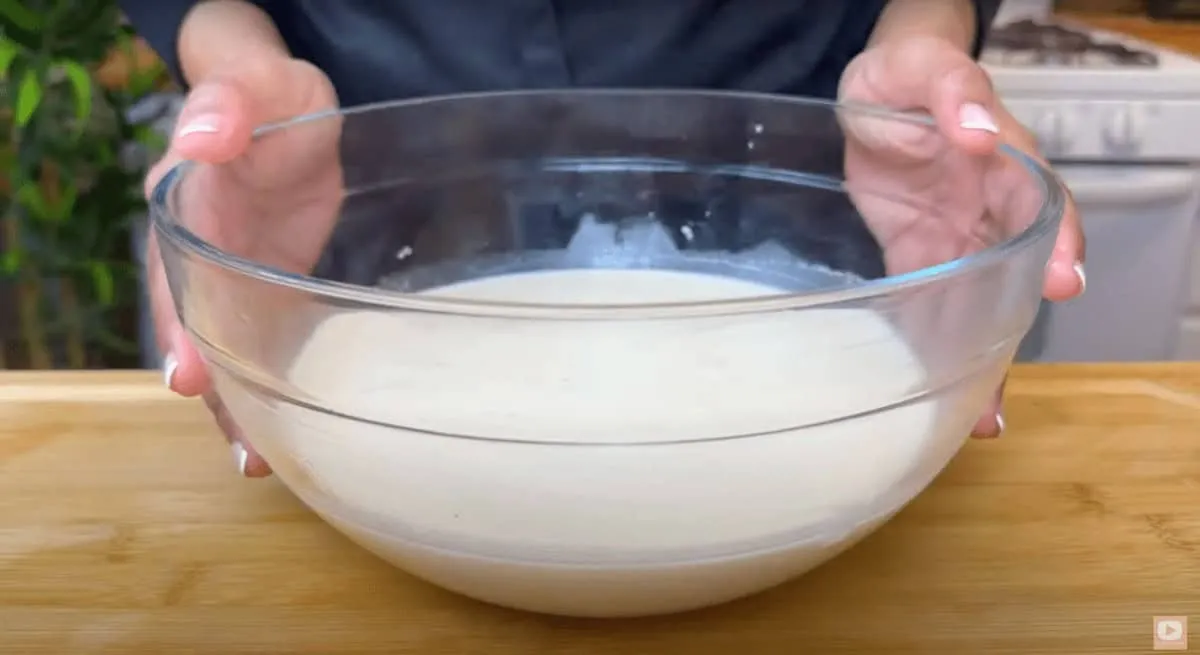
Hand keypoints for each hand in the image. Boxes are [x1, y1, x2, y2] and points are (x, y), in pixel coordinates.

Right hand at [146, 54, 338, 475]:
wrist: (289, 111)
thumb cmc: (271, 95)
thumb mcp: (258, 83)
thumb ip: (229, 98)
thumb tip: (203, 133)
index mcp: (187, 202)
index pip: (175, 270)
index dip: (179, 324)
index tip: (187, 376)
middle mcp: (200, 251)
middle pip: (193, 325)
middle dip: (207, 381)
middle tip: (231, 438)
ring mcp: (233, 280)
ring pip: (224, 348)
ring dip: (235, 407)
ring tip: (254, 462)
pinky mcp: (268, 296)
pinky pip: (261, 348)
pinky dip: (266, 393)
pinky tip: (281, 444)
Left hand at [837, 36, 1085, 437]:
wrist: (872, 91)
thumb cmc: (904, 73)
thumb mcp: (923, 67)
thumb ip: (954, 89)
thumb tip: (981, 131)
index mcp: (999, 159)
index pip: (1041, 201)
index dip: (1056, 240)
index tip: (1063, 278)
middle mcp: (988, 207)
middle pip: (1021, 267)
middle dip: (1019, 323)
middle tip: (1007, 371)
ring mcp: (956, 237)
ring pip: (983, 300)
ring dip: (986, 357)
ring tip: (982, 414)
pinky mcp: (919, 258)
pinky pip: (934, 308)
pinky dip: (942, 350)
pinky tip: (945, 399)